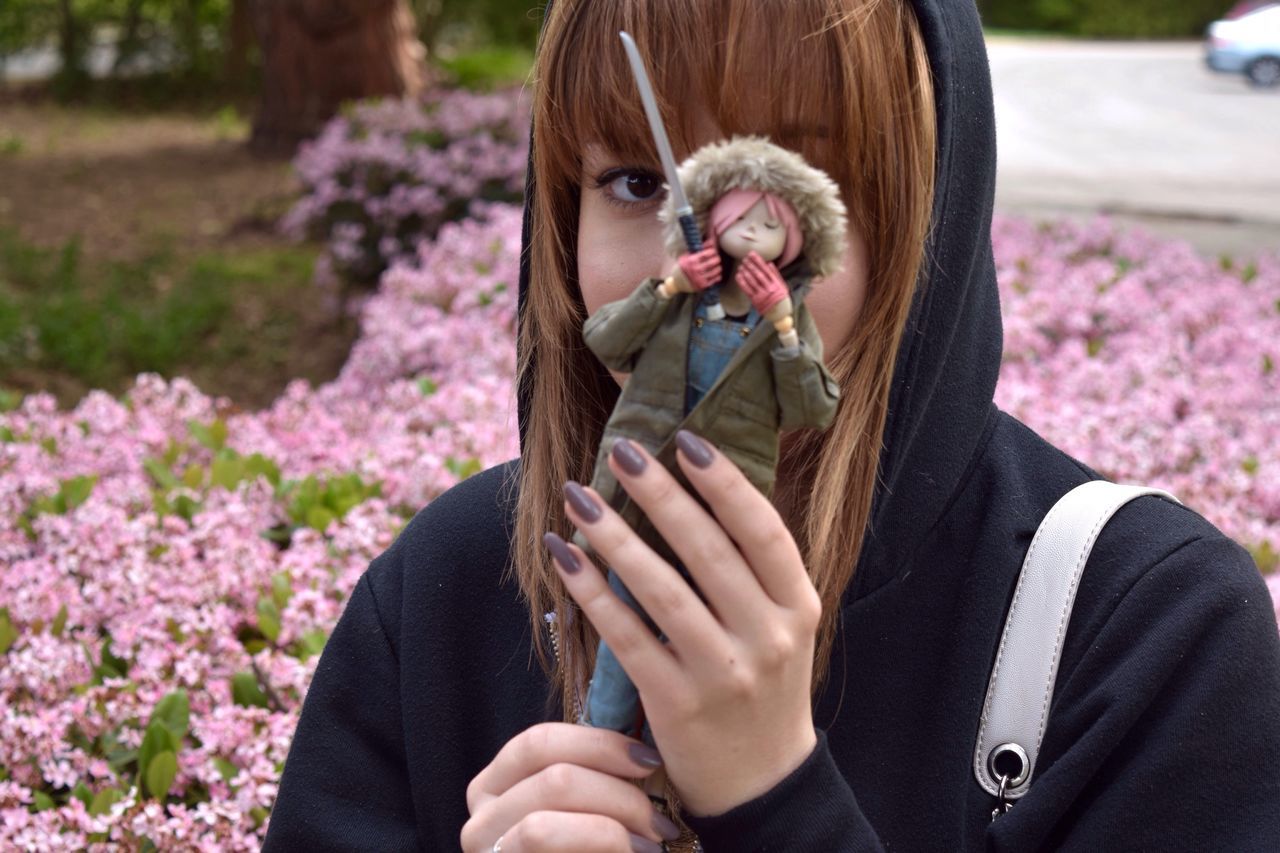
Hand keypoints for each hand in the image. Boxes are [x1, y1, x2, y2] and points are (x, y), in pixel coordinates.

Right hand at [461, 722, 676, 851]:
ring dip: (618, 818)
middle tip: (660, 817)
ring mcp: (487, 849)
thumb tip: (637, 727)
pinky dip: (606, 839)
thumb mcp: (587, 810)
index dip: (600, 743)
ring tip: (653, 839)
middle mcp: (480, 816)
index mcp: (497, 786)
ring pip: (555, 800)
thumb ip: (592, 775)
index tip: (650, 760)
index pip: (539, 741)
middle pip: (555, 774)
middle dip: (620, 792)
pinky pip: (548, 835)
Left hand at [548, 433, 820, 816]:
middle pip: (710, 552)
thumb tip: (697, 486)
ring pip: (664, 592)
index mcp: (799, 607)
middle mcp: (770, 637)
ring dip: (616, 539)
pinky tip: (566, 559)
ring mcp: (724, 674)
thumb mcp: (781, 625)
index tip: (687, 440)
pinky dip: (594, 595)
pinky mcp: (678, 705)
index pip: (764, 532)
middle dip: (662, 495)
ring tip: (580, 497)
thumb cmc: (762, 685)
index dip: (726, 483)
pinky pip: (628, 639)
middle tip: (623, 451)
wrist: (762, 784)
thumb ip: (751, 570)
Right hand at [676, 245, 722, 290]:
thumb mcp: (687, 256)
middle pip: (714, 261)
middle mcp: (695, 270)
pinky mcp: (703, 286)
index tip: (713, 251)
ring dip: (718, 266)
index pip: (707, 253)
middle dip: (716, 258)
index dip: (713, 251)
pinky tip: (715, 273)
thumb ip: (699, 248)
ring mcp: (700, 279)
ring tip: (716, 265)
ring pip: (716, 270)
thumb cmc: (683, 266)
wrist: (677, 283)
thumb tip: (712, 241)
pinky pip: (716, 279)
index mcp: (691, 261)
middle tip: (716, 258)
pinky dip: (718, 275)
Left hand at [735, 251, 788, 314]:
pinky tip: (738, 275)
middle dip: (751, 265)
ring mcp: (762, 295)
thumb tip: (769, 263)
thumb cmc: (781, 298)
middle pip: (758, 275)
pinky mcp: (755, 301)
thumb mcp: (782, 286)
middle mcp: (769, 289)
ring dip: (746, 273)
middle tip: (744, 258)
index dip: (758, 261)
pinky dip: (742, 282)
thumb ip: (776, 274)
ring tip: (741, 266)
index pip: (766, 270)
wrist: (779, 314)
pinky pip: (747, 290)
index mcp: (776, 284)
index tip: (752, 254)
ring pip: (752, 282)